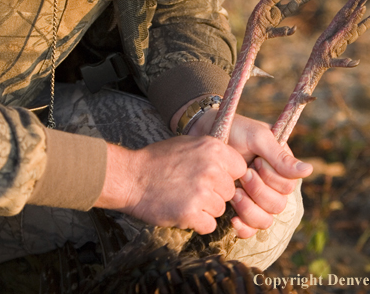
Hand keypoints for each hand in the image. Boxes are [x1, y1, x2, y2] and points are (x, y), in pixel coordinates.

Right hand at [95, 135, 246, 234]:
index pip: (240, 169)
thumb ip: (212, 153)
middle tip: (193, 189)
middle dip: (216, 194)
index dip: (227, 176)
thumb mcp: (187, 143)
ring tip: (184, 198)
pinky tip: (182, 211)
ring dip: (206, 209)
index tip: (214, 179)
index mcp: (213, 149)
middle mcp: (211, 169)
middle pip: (231, 192)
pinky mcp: (191, 213)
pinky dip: (197, 223)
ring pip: (220, 210)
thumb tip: (231, 165)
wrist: (130, 177)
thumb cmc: (157, 160)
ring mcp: (202, 192)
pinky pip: (209, 225)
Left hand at [187, 106, 312, 237]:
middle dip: (258, 191)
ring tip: (235, 192)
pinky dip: (244, 227)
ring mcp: (256, 199)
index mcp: (281, 169)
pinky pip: (250, 230)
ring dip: (249, 208)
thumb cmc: (234, 131)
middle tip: (243, 174)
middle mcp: (271, 187)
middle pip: (278, 206)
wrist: (205, 134)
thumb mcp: (257, 138)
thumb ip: (280, 156)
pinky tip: (233, 217)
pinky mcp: (240, 209)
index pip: (288, 187)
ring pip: (265, 220)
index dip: (271, 178)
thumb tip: (309, 171)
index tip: (256, 161)